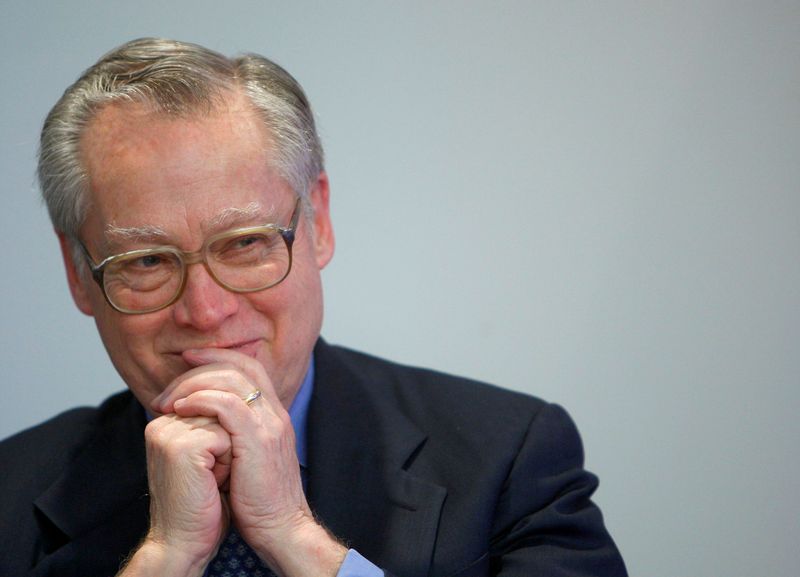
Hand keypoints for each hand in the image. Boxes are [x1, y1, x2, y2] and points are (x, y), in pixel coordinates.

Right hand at [141, 412, 231, 570]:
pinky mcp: (181, 446)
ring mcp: (169, 433)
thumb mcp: (208, 455)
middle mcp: (163, 422)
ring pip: (226, 420)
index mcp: (167, 421)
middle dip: (228, 441)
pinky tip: (212, 483)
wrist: (186, 542)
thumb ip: (213, 423)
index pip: (215, 402)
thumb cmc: (204, 502)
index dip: (226, 436)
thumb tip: (240, 397)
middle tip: (209, 475)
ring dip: (230, 451)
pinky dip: (227, 461)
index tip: (206, 468)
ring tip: (210, 478)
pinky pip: (225, 436)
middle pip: (222, 408)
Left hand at [151, 348, 344, 574]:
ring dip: (194, 384)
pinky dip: (201, 400)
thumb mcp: (247, 459)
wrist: (281, 529)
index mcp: (274, 415)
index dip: (218, 357)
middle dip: (201, 365)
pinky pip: (228, 404)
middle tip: (170, 384)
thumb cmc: (258, 502)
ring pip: (232, 379)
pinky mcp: (259, 439)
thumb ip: (234, 436)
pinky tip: (182, 409)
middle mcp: (275, 413)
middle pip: (240, 366)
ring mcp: (270, 424)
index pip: (250, 367)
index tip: (188, 361)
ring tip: (170, 400)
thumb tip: (203, 424)